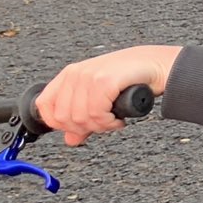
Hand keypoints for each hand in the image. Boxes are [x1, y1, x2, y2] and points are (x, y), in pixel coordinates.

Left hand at [34, 45, 178, 145]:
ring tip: (113, 121)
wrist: (158, 64)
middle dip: (84, 128)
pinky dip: (109, 122)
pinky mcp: (104, 81)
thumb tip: (70, 139)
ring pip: (79, 118)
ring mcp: (89, 76)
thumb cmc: (131, 77)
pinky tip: (118, 119)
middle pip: (63, 117)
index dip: (60, 124)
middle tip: (102, 125)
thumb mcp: (100, 97)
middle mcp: (76, 74)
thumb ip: (83, 119)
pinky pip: (97, 113)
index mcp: (69, 75)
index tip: (80, 127)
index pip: (45, 107)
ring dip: (100, 126)